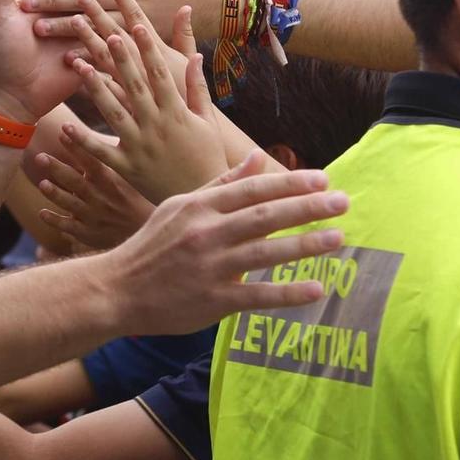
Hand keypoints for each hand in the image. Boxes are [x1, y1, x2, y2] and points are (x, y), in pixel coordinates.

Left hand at [34, 142, 155, 250]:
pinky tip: (42, 213)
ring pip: (70, 203)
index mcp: (109, 181)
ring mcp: (92, 216)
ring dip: (55, 194)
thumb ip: (111, 159)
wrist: (145, 229)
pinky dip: (55, 221)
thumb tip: (96, 135)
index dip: (77, 146)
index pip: (91, 160)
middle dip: (57, 169)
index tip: (62, 132)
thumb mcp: (128, 177)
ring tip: (42, 184)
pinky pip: (69, 227)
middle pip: (75, 180)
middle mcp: (99, 197)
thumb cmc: (135, 198)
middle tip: (40, 157)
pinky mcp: (87, 233)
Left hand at [65, 0, 230, 200]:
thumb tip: (196, 56)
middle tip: (102, 30)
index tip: (136, 25)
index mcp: (176, 112)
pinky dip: (84, 140)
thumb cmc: (206, 156)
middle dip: (118, 56)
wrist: (202, 198)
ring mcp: (140, 147)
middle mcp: (156, 126)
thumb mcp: (206, 120)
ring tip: (77, 64)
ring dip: (95, 87)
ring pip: (113, 112)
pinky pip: (101, 152)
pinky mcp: (127, 168)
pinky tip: (67, 126)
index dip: (147, 49)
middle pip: (134, 85)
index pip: (159, 74)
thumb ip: (198, 88)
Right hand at [107, 154, 349, 334]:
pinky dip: (287, 293)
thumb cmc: (152, 245)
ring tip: (338, 238)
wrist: (116, 289)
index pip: (252, 189)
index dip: (289, 183)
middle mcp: (206, 233)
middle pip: (264, 216)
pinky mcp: (212, 301)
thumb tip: (256, 158)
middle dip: (307, 207)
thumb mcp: (180, 206)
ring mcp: (209, 267)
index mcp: (200, 206)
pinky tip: (316, 288)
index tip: (323, 178)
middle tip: (343, 201)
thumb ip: (221, 184)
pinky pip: (256, 296)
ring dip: (305, 245)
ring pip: (265, 252)